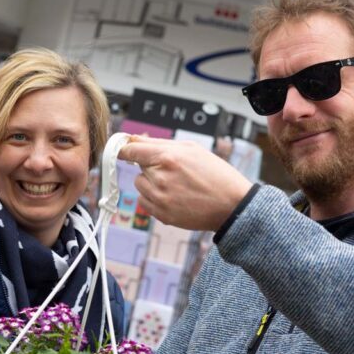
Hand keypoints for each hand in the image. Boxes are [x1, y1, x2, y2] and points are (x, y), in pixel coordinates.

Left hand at [117, 135, 252, 230]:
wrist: (232, 205)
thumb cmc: (215, 174)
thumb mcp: (191, 148)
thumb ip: (159, 142)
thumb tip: (133, 138)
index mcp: (167, 157)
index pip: (130, 150)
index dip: (124, 149)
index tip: (121, 149)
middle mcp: (160, 178)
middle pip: (137, 167)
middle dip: (150, 166)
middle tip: (174, 170)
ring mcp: (160, 199)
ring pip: (139, 185)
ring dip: (151, 183)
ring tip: (176, 184)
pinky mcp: (162, 215)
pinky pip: (144, 202)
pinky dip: (154, 198)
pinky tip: (174, 197)